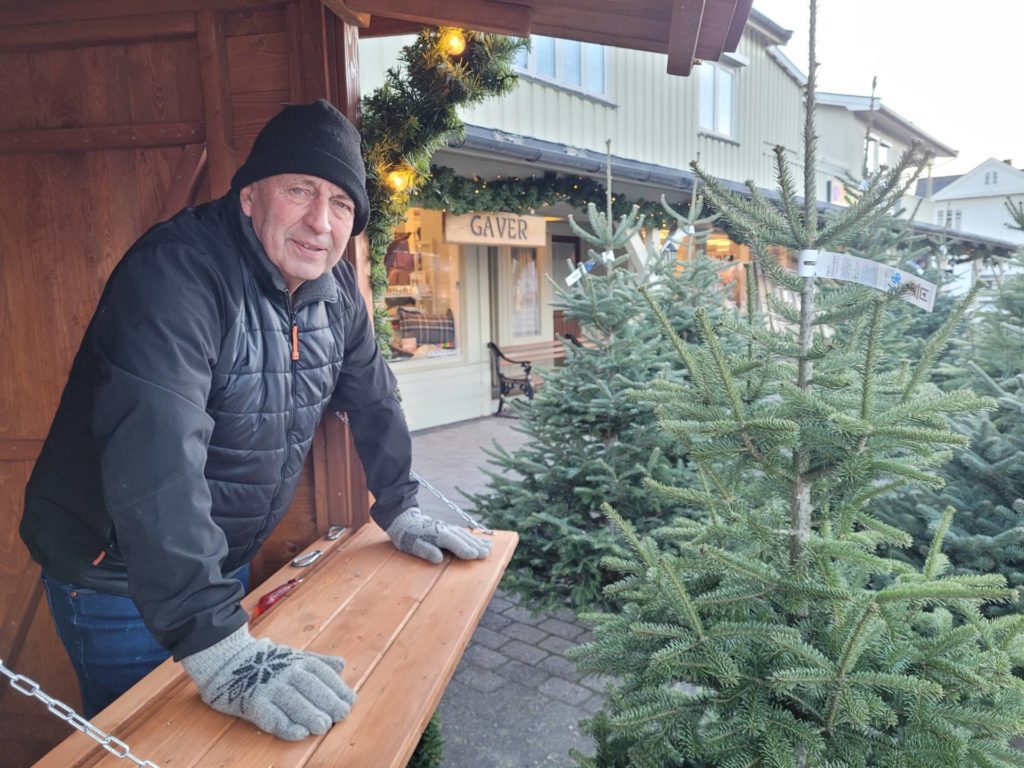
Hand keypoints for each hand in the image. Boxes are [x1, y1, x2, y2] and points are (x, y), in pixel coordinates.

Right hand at [182, 626, 355, 739]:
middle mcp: (285, 672)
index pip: (323, 674)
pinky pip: (272, 716)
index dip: (338, 688)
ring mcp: (269, 686)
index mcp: (298, 660)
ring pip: (294, 702)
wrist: (225, 659)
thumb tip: (342, 666)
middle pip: (312, 688)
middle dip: (329, 702)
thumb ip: (318, 662)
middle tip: (342, 715)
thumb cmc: (265, 660)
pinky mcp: (253, 701)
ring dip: (310, 715)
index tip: (350, 701)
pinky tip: (299, 733)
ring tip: (324, 727)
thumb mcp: (293, 655)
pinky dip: (286, 726)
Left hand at [386, 507, 491, 563]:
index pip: (452, 542)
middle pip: (462, 538)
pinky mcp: (450, 528)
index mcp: (436, 534)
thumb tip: (438, 558)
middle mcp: (445, 529)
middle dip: (475, 546)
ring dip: (477, 542)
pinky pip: (464, 533)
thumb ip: (426, 551)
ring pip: (465, 535)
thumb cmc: (408, 537)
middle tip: (486, 554)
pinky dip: (474, 537)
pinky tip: (483, 541)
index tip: (474, 555)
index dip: (463, 549)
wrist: (406, 521)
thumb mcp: (412, 546)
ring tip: (488, 549)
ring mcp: (448, 528)